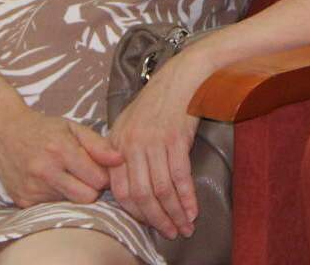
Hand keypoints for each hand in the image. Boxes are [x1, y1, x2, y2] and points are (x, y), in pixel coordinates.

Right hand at [0, 105, 123, 207]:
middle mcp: (45, 171)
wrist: (4, 133)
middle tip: (87, 175)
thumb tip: (120, 160)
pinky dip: (57, 198)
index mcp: (61, 149)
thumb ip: (98, 145)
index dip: (103, 175)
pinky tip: (52, 182)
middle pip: (86, 197)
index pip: (97, 179)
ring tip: (67, 175)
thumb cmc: (43, 129)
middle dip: (92, 188)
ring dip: (74, 193)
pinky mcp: (23, 201)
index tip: (99, 168)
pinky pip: (52, 208)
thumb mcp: (73, 128)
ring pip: (70, 204)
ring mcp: (32, 189)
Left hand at [108, 51, 205, 239]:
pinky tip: (193, 210)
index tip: (149, 224)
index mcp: (116, 143)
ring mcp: (153, 141)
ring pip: (161, 190)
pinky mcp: (175, 138)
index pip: (120, 191)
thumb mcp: (131, 123)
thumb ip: (124, 154)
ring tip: (184, 227)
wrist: (183, 76)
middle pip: (141, 195)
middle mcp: (131, 144)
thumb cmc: (159, 101)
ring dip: (174, 213)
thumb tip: (129, 190)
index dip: (136, 213)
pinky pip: (180, 177)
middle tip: (170, 233)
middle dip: (156, 220)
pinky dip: (187, 197)